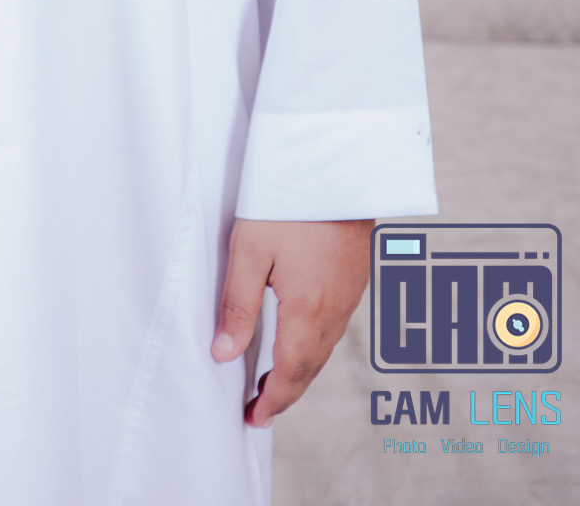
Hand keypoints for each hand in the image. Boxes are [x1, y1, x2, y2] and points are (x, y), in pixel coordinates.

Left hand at [211, 217, 371, 427]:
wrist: (337, 160)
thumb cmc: (289, 200)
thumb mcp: (249, 249)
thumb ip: (237, 305)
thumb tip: (223, 354)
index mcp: (308, 310)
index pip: (291, 373)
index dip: (272, 401)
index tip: (254, 418)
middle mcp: (336, 308)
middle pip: (311, 365)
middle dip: (286, 390)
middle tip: (260, 406)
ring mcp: (351, 291)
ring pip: (326, 345)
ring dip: (302, 366)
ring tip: (276, 377)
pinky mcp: (356, 272)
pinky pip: (336, 321)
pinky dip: (316, 340)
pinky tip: (301, 331)